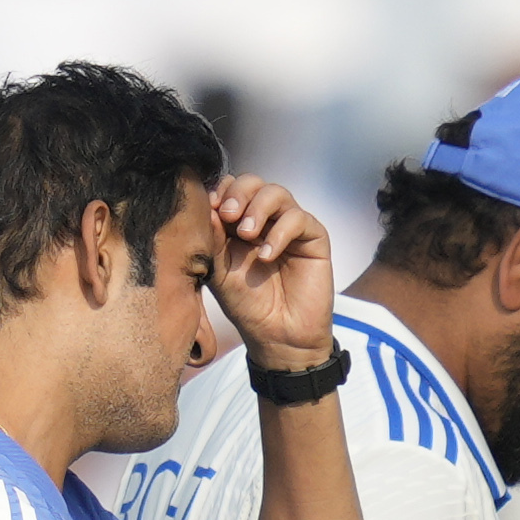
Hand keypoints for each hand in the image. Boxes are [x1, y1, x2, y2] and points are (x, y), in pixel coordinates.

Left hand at [207, 173, 335, 369]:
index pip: (231, 189)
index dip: (220, 192)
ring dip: (258, 208)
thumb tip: (206, 207)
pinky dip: (280, 232)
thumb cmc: (248, 306)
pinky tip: (267, 256)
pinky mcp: (313, 238)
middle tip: (227, 214)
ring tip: (247, 234)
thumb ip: (213, 240)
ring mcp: (290, 227)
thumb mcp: (220, 272)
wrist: (277, 337)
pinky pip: (298, 219)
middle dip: (238, 193)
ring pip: (277, 192)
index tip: (208, 209)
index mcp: (239, 223)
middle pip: (253, 182)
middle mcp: (266, 220)